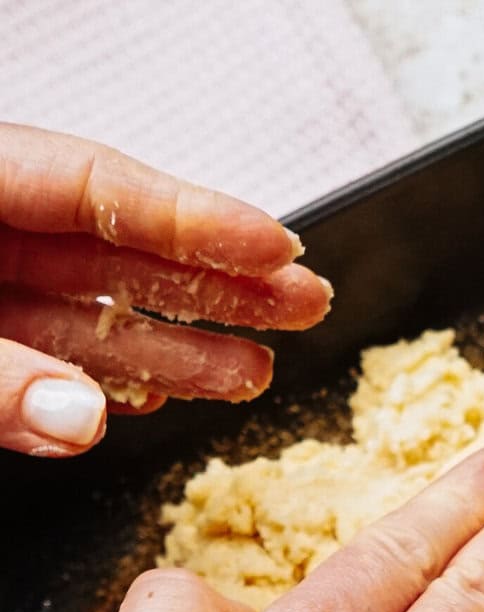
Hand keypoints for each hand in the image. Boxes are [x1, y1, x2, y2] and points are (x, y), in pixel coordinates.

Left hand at [0, 124, 330, 455]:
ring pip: (90, 317)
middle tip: (302, 302)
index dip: (193, 218)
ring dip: (177, 351)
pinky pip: (46, 362)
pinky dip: (102, 384)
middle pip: (115, 249)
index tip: (274, 245)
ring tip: (255, 372)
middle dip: (216, 281)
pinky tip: (160, 396)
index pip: (96, 185)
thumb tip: (80, 420)